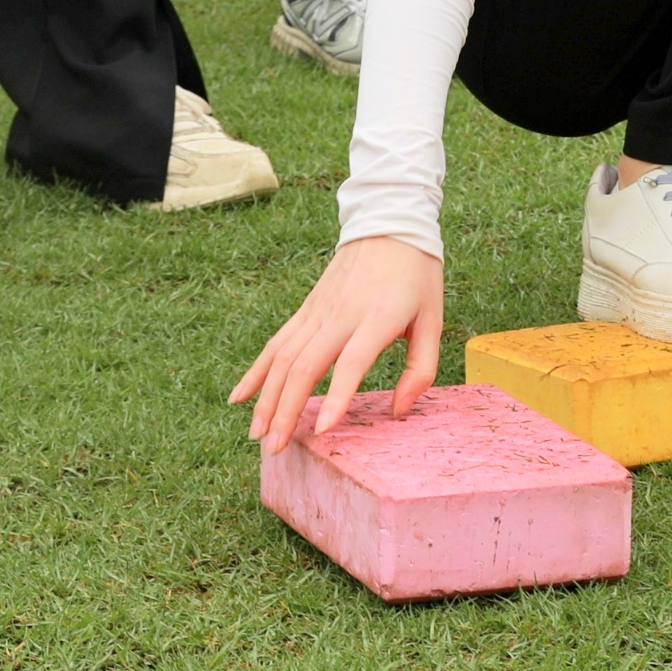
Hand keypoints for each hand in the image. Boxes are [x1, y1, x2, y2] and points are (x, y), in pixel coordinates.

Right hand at [232, 235, 444, 451]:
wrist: (388, 222)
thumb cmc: (416, 275)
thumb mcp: (433, 318)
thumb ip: (421, 368)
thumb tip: (399, 410)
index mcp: (378, 318)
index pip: (351, 362)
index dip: (336, 397)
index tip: (322, 430)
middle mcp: (341, 315)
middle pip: (304, 365)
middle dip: (285, 410)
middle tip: (275, 448)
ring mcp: (318, 311)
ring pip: (282, 357)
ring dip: (266, 398)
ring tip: (256, 435)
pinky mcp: (306, 310)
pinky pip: (276, 343)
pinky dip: (256, 371)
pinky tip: (238, 397)